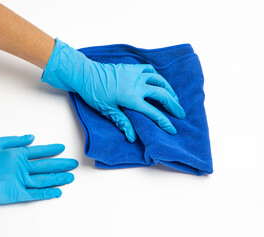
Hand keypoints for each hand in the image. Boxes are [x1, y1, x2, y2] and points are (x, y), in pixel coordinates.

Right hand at [0, 135, 77, 208]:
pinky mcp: (15, 194)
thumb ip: (15, 140)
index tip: (62, 149)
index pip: (40, 151)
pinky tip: (57, 192)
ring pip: (44, 180)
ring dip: (59, 178)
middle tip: (74, 164)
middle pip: (46, 166)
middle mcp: (21, 167)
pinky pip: (35, 194)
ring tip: (70, 177)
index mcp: (17, 154)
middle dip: (62, 164)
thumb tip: (31, 137)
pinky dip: (47, 194)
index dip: (52, 150)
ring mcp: (19, 181)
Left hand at [42, 39, 185, 141]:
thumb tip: (132, 137)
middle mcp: (138, 85)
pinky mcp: (132, 68)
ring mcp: (136, 74)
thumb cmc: (94, 94)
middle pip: (162, 94)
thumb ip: (122, 122)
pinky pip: (149, 69)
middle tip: (181, 113)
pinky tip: (159, 81)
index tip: (173, 129)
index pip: (153, 112)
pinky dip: (157, 76)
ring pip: (159, 80)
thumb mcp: (107, 111)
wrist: (86, 74)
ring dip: (169, 89)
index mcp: (132, 98)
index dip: (164, 122)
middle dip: (174, 105)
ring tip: (174, 97)